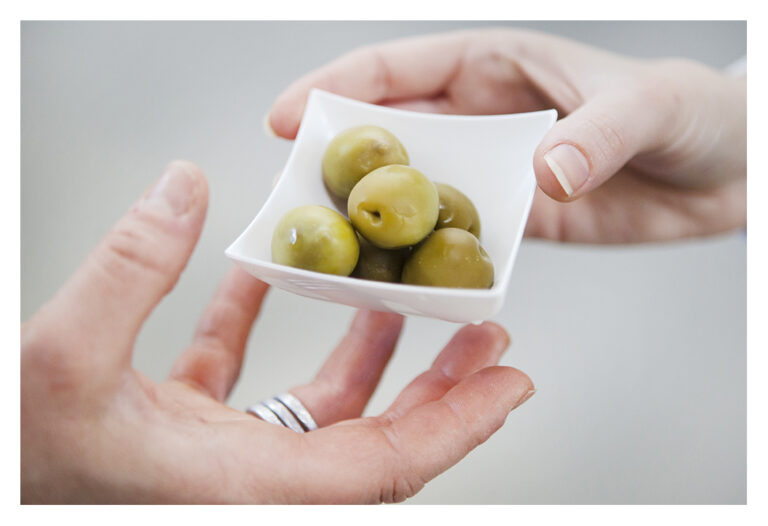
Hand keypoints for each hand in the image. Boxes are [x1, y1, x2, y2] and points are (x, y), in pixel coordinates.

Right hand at [20, 161, 533, 502]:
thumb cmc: (20, 453)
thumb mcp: (57, 358)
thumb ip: (131, 270)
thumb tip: (183, 190)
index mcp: (243, 487)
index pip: (384, 467)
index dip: (457, 423)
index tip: (512, 381)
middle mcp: (246, 483)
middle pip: (375, 444)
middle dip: (439, 389)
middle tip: (483, 332)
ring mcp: (218, 459)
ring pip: (320, 413)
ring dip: (367, 356)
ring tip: (401, 300)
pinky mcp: (185, 434)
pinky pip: (244, 381)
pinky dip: (260, 329)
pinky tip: (263, 278)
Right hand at [267, 28, 745, 242]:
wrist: (725, 169)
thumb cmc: (691, 112)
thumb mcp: (647, 108)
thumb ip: (597, 133)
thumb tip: (546, 174)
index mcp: (492, 68)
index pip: (397, 72)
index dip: (335, 90)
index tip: (285, 119)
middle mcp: (478, 120)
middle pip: (388, 138)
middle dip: (334, 165)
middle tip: (289, 201)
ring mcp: (490, 175)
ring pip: (412, 195)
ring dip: (373, 221)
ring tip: (328, 253)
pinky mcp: (512, 222)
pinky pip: (454, 238)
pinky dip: (425, 258)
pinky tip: (399, 281)